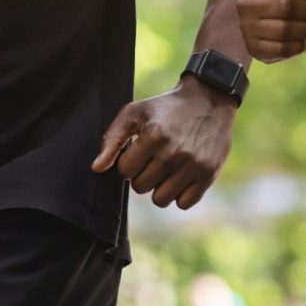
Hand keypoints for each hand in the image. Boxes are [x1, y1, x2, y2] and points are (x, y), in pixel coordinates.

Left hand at [90, 78, 235, 208]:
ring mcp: (193, 166)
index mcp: (153, 136)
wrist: (207, 101)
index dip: (128, 162)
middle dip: (141, 175)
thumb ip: (112, 140)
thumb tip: (97, 168)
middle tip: (152, 159)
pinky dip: (179, 194)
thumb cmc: (164, 108)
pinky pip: (184, 204)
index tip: (137, 151)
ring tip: (164, 169)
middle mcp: (174, 153)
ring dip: (158, 188)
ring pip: (161, 200)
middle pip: (141, 187)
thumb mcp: (134, 113)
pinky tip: (180, 176)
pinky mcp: (209, 175)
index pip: (125, 171)